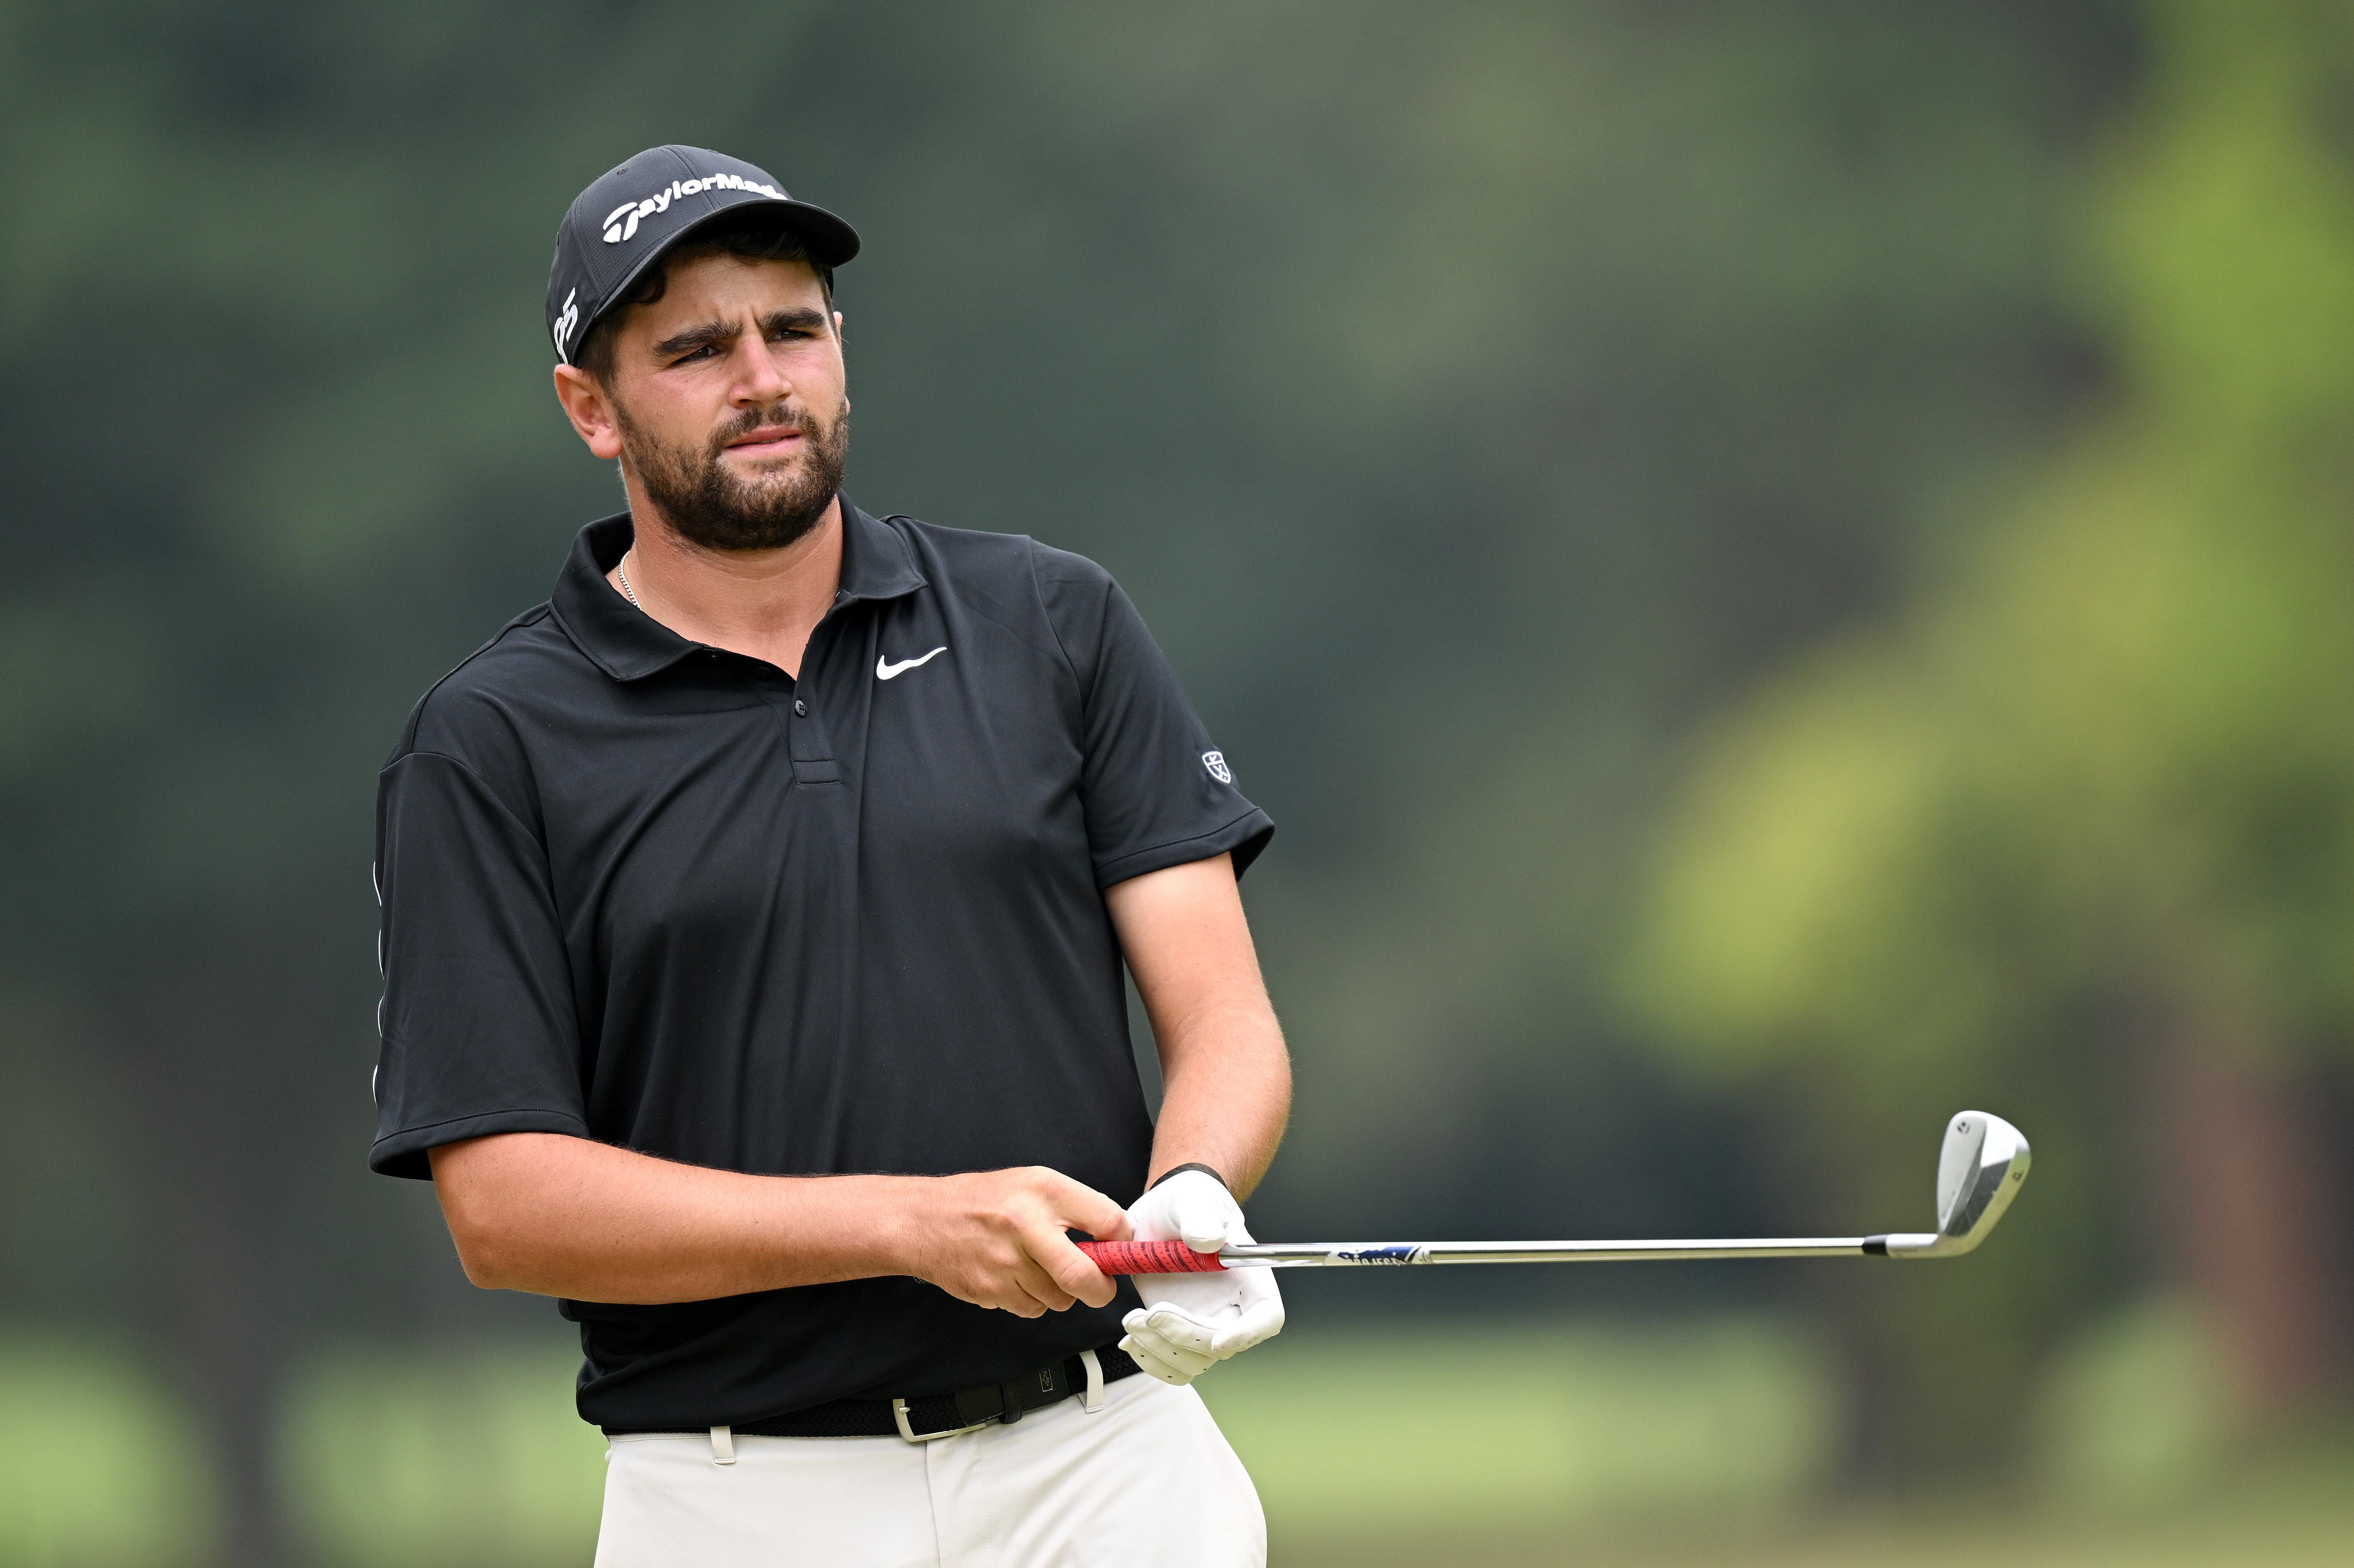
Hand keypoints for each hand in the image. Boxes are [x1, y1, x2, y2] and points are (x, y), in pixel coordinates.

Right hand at [902, 1167, 1127, 1317]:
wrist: (922, 1220)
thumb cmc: (983, 1201)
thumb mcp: (1034, 1184)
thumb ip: (1076, 1208)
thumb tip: (1116, 1240)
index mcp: (1043, 1190)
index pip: (1107, 1220)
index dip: (1122, 1243)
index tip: (1120, 1251)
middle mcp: (1025, 1224)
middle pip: (1084, 1276)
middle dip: (1100, 1289)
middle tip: (1099, 1286)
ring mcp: (1005, 1261)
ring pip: (1058, 1299)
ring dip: (1058, 1293)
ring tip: (1037, 1268)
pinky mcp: (990, 1290)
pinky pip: (1031, 1310)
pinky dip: (1031, 1301)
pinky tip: (1013, 1278)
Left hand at [1117, 1169, 1284, 1384]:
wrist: (1161, 1213)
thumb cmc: (1188, 1203)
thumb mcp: (1194, 1201)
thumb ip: (1201, 1218)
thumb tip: (1208, 1240)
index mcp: (1248, 1276)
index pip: (1267, 1316)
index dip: (1248, 1334)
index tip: (1217, 1340)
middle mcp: (1230, 1305)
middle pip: (1222, 1345)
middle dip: (1184, 1337)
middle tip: (1151, 1314)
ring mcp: (1201, 1321)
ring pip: (1192, 1362)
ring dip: (1159, 1350)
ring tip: (1133, 1320)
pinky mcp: (1174, 1330)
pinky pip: (1169, 1363)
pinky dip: (1148, 1358)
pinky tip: (1131, 1335)